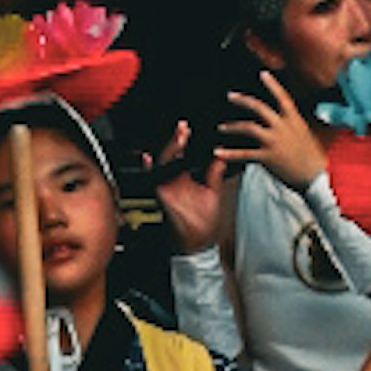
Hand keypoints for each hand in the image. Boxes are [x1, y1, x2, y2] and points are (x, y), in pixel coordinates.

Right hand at [150, 131, 224, 253]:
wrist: (198, 243)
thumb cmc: (204, 223)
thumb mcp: (214, 193)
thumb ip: (215, 174)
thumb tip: (221, 156)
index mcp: (185, 178)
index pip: (184, 154)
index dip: (185, 141)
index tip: (190, 128)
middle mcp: (174, 180)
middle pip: (172, 154)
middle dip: (176, 140)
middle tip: (183, 127)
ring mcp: (167, 187)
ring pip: (163, 163)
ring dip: (170, 149)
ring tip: (179, 137)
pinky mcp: (162, 195)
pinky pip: (154, 180)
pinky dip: (150, 169)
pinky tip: (149, 159)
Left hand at [231, 72, 326, 194]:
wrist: (316, 177)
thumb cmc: (314, 157)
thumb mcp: (307, 134)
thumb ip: (293, 124)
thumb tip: (285, 119)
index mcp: (294, 120)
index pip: (283, 97)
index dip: (272, 84)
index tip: (263, 74)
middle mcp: (282, 127)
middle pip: (258, 108)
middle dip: (243, 100)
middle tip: (230, 96)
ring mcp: (274, 141)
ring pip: (248, 127)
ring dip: (232, 126)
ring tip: (221, 127)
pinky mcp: (267, 157)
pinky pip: (244, 153)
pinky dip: (229, 153)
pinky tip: (219, 152)